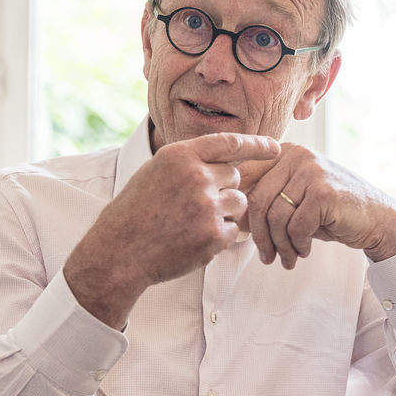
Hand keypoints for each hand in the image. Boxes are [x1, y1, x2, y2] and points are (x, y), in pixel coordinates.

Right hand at [64, 134, 280, 327]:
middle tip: (195, 205)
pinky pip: (235, 231)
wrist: (119, 252)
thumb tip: (230, 162)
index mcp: (180, 156)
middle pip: (235, 176)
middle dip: (223, 189)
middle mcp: (196, 176)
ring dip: (225, 213)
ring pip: (239, 203)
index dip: (257, 144)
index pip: (230, 142)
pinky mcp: (214, 235)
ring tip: (192, 222)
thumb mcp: (156, 173)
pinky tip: (193, 239)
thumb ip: (190, 164)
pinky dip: (220, 236)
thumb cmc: (135, 212)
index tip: (276, 148)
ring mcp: (207, 206)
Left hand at [227, 143, 395, 268]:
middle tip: (266, 256)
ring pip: (274, 216)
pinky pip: (295, 226)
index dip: (240, 212)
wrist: (378, 219)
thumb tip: (229, 217)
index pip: (245, 180)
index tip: (244, 236)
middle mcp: (296, 154)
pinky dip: (297, 245)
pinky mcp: (324, 191)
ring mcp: (311, 170)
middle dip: (258, 235)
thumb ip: (266, 200)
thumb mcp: (294, 201)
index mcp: (283, 152)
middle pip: (255, 200)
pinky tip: (304, 251)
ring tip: (288, 259)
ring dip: (279, 245)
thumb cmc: (332, 213)